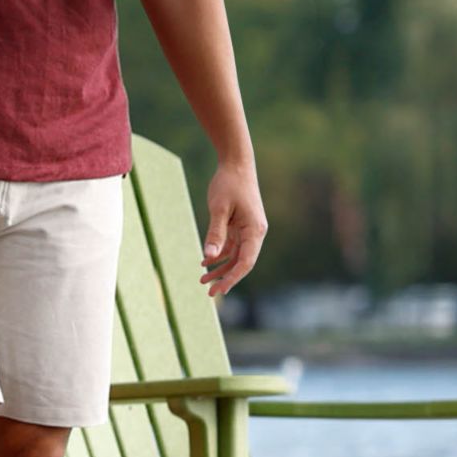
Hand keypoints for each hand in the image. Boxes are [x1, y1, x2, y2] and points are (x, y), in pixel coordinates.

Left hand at [200, 162, 266, 297]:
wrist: (236, 163)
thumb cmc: (229, 184)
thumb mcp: (219, 209)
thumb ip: (215, 233)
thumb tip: (209, 257)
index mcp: (255, 230)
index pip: (246, 261)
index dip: (233, 278)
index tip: (219, 290)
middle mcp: (255, 232)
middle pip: (242, 262)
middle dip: (226, 278)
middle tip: (209, 293)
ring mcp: (248, 229)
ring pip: (235, 256)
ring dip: (220, 268)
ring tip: (202, 279)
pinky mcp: (240, 225)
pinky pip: (231, 246)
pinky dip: (219, 254)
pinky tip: (205, 262)